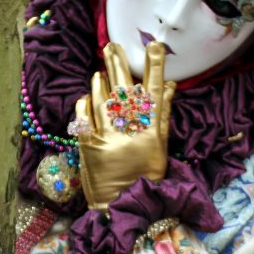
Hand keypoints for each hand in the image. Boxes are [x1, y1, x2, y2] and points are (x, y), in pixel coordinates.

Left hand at [75, 41, 175, 210]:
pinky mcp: (87, 146)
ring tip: (100, 68)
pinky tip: (88, 94)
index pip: (154, 94)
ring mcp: (107, 139)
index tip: (155, 46)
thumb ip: (162, 115)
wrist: (122, 207)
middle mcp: (130, 134)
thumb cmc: (145, 177)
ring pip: (102, 100)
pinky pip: (84, 116)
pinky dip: (85, 102)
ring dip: (100, 81)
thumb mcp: (160, 148)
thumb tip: (168, 85)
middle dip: (119, 65)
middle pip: (124, 91)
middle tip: (113, 46)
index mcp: (151, 134)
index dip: (155, 68)